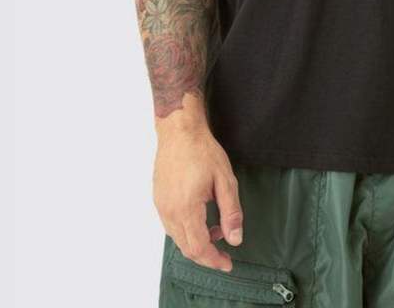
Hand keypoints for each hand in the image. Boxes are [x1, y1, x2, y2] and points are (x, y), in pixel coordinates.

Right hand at [153, 121, 243, 271]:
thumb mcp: (225, 180)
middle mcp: (169, 211)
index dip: (214, 260)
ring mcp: (161, 205)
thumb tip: (235, 239)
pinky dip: (186, 230)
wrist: (179, 130)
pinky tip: (201, 218)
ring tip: (217, 228)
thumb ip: (231, 212)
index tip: (227, 263)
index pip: (199, 247)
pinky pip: (171, 225)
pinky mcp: (158, 199)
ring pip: (177, 238)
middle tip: (224, 253)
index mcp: (187, 208)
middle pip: (186, 248)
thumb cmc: (202, 150)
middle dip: (206, 255)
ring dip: (196, 242)